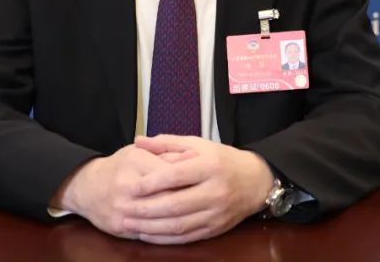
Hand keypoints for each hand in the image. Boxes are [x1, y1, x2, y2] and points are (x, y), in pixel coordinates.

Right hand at [52, 144, 193, 238]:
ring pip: (159, 218)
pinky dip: (167, 233)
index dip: (190, 177)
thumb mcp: (140, 151)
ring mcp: (123, 209)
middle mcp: (127, 186)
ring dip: (182, 218)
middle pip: (167, 196)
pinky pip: (149, 233)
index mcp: (134, 162)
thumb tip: (193, 156)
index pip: (169, 172)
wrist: (87, 188)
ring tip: (199, 214)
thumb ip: (165, 151)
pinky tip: (182, 228)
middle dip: (189, 199)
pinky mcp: (121, 227)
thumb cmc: (119, 166)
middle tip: (207, 199)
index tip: (205, 179)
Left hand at [123, 135, 273, 244]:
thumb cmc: (222, 159)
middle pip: (176, 204)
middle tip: (124, 209)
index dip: (152, 182)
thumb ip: (167, 143)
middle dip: (146, 209)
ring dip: (151, 227)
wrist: (255, 182)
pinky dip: (164, 239)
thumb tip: (138, 140)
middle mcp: (215, 191)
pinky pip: (187, 238)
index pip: (177, 176)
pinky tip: (147, 234)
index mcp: (210, 166)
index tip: (132, 186)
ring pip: (179, 225)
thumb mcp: (198, 144)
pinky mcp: (216, 229)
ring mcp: (216, 213)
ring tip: (129, 223)